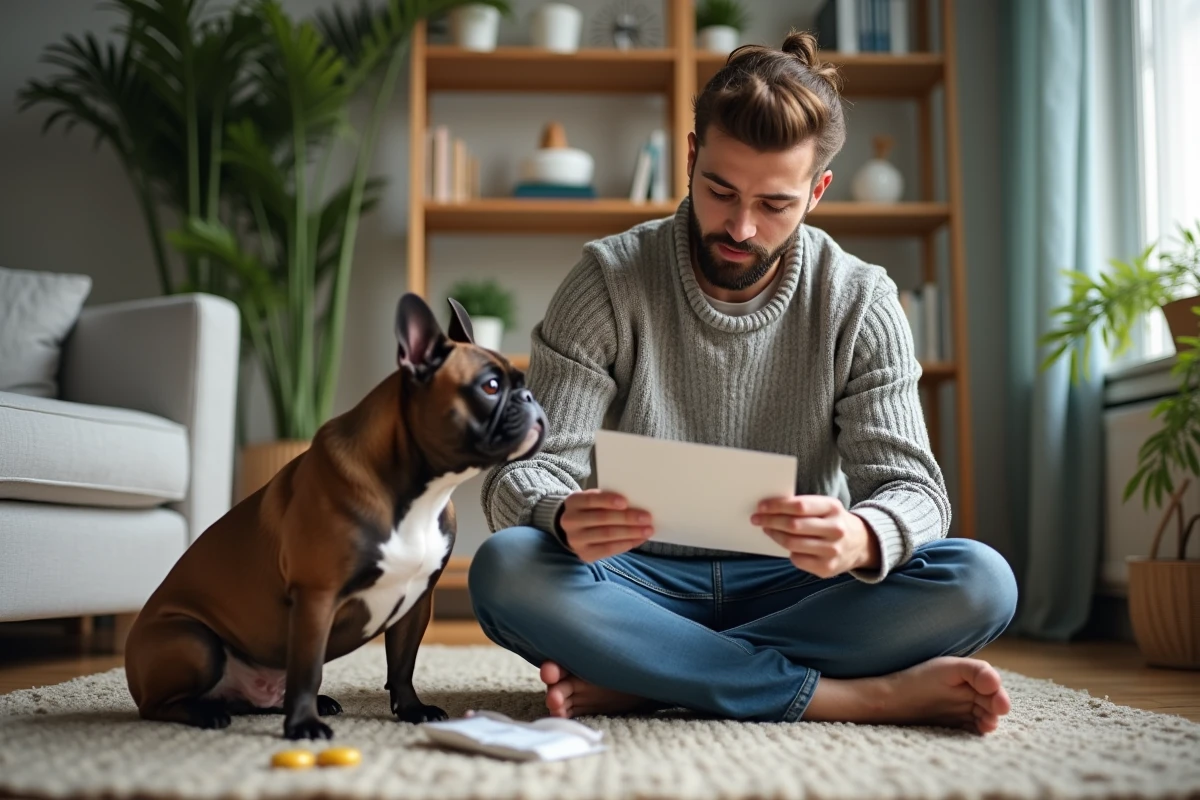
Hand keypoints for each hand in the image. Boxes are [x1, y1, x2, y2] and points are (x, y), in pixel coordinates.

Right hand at [557, 489, 653, 562]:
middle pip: (602, 518)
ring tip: (647, 530)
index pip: (591, 499)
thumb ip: (608, 500)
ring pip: (607, 535)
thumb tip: (636, 504)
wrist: (576, 530)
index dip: (608, 500)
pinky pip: (607, 550)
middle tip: (647, 518)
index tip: (626, 502)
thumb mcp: (594, 500)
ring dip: (630, 532)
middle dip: (627, 518)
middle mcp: (570, 521)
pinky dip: (625, 544)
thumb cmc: (592, 510)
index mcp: (573, 502)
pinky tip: (637, 540)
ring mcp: (575, 540)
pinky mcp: (584, 554)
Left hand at [751, 495, 880, 577]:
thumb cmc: (833, 521)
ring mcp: (832, 551)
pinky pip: (798, 559)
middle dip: (770, 521)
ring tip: (767, 529)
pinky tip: (786, 545)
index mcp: (833, 508)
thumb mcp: (826, 507)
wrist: (860, 544)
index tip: (761, 506)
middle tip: (756, 519)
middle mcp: (835, 529)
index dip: (777, 506)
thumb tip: (770, 508)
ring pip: (793, 543)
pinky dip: (788, 552)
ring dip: (774, 535)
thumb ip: (803, 506)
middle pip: (794, 525)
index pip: (800, 506)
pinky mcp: (827, 568)